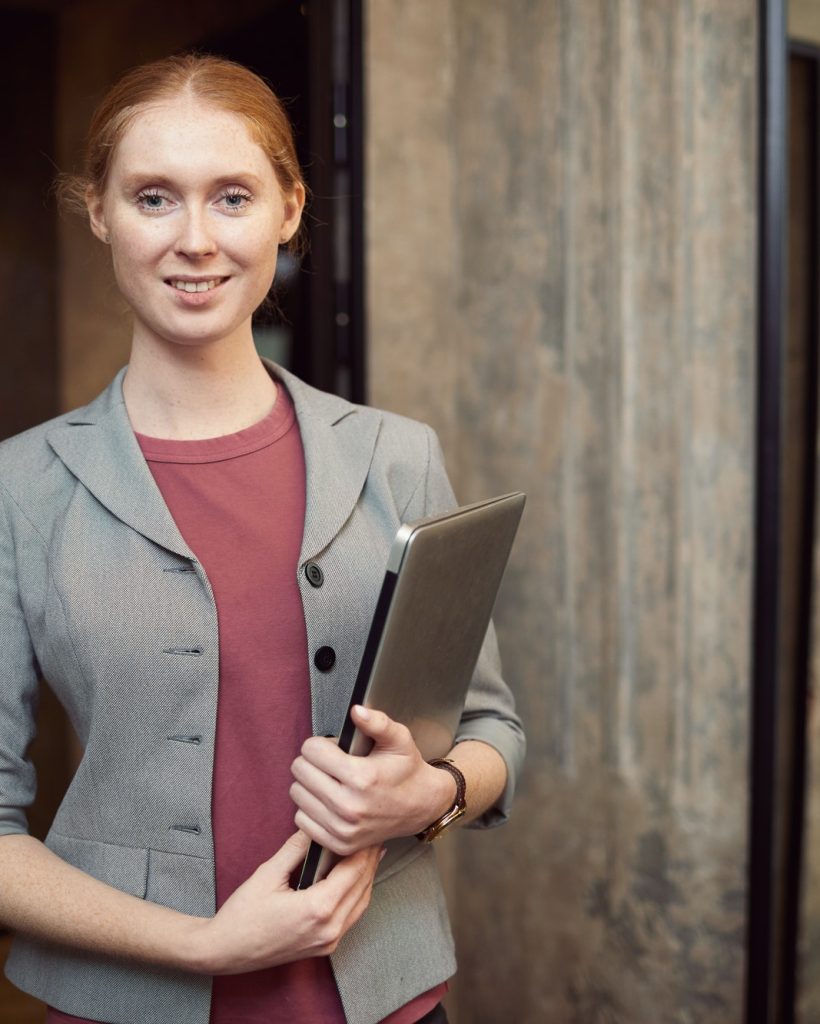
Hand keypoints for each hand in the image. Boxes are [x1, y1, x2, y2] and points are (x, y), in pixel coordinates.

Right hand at [194, 831, 380, 974]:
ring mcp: (329, 942)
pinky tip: (353, 877)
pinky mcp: (325, 947)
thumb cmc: (243, 914)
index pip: (354, 869)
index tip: (366, 827)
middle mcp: (330, 928)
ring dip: (366, 876)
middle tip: (371, 834)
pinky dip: (357, 894)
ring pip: (362, 902)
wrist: (226, 951)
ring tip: (367, 851)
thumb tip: (316, 826)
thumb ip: (297, 847)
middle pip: (363, 885)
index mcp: (318, 908)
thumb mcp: (269, 872)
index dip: (364, 845)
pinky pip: (352, 916)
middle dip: (369, 857)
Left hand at [289, 706, 456, 854]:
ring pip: (297, 794)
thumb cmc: (407, 769)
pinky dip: (310, 808)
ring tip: (332, 781)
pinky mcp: (338, 843)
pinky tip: (329, 800)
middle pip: (300, 771)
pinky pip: (301, 820)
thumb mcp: (399, 739)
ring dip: (309, 784)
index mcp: (361, 777)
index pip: (311, 750)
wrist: (421, 806)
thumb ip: (377, 722)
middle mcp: (349, 807)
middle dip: (312, 761)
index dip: (320, 744)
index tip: (335, 748)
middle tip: (333, 764)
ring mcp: (342, 829)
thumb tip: (356, 710)